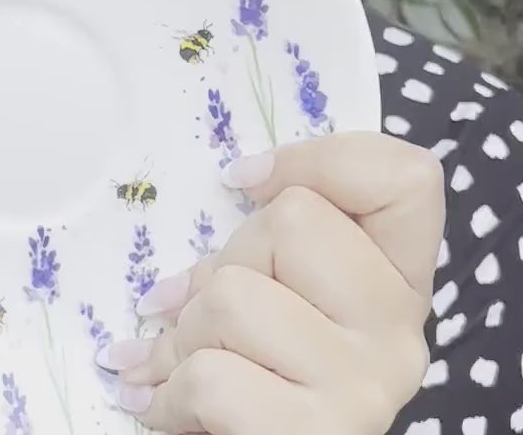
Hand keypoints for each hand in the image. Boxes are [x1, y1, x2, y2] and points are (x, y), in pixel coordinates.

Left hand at [97, 132, 443, 433]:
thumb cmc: (258, 364)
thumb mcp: (274, 283)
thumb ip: (264, 238)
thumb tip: (236, 179)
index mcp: (399, 278)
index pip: (405, 177)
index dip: (317, 161)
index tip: (242, 183)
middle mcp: (400, 329)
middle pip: (291, 219)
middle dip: (221, 261)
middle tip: (208, 314)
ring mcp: (367, 388)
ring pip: (230, 295)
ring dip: (181, 332)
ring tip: (179, 363)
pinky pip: (210, 379)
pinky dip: (169, 392)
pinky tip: (160, 403)